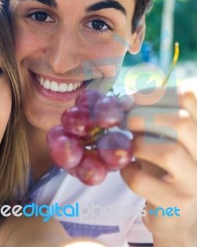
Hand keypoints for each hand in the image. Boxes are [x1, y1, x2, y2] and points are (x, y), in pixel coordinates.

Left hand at [120, 87, 196, 245]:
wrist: (177, 217)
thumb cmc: (166, 172)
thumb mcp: (163, 140)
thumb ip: (151, 122)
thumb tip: (122, 102)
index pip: (188, 97)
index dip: (154, 94)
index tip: (131, 100)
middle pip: (180, 122)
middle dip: (142, 117)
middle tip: (124, 123)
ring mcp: (195, 182)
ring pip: (167, 152)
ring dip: (137, 145)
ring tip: (129, 148)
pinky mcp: (176, 204)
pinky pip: (143, 180)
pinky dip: (127, 171)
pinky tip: (127, 170)